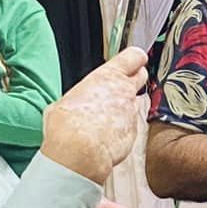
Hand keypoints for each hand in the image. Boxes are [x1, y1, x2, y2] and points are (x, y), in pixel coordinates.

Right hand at [41, 49, 148, 184]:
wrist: (79, 150)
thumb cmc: (68, 124)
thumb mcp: (64, 101)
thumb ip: (79, 96)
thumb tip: (74, 103)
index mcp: (107, 77)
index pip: (134, 57)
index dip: (136, 58)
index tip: (134, 60)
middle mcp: (124, 91)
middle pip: (142, 76)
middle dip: (135, 78)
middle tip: (123, 85)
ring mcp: (132, 112)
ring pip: (135, 103)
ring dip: (125, 107)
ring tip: (106, 117)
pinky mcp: (134, 131)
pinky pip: (131, 125)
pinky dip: (122, 128)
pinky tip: (107, 134)